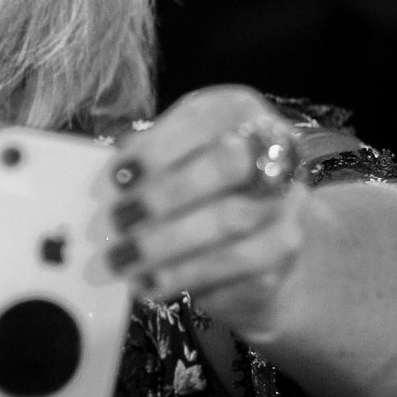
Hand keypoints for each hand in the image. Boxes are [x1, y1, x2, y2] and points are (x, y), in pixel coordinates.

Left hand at [97, 85, 310, 339]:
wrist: (258, 236)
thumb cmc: (201, 181)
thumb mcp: (174, 152)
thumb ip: (147, 154)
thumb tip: (110, 180)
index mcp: (240, 113)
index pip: (208, 120)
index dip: (160, 150)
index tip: (114, 180)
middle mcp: (276, 153)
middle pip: (228, 166)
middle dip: (164, 195)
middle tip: (113, 222)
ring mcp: (285, 205)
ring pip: (230, 222)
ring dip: (165, 245)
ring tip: (117, 263)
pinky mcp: (282, 255)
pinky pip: (234, 268)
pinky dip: (184, 277)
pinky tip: (147, 284)